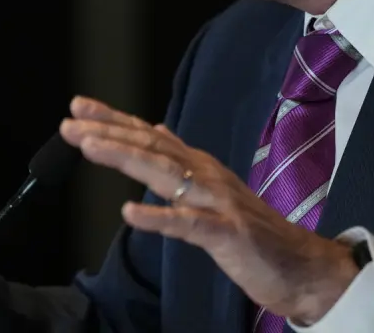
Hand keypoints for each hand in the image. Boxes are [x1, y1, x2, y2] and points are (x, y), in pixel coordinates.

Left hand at [59, 97, 359, 324]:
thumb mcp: (213, 189)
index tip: (78, 107)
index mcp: (200, 167)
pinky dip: (159, 218)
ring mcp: (218, 203)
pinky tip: (130, 212)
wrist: (303, 267)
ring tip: (90, 148)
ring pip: (166, 176)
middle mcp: (207, 176)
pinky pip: (189, 225)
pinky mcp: (227, 234)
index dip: (113, 120)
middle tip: (70, 123)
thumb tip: (153, 130)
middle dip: (109, 133)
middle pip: (151, 149)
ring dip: (127, 160)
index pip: (149, 138)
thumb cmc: (255, 233)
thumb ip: (182, 160)